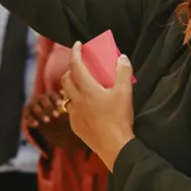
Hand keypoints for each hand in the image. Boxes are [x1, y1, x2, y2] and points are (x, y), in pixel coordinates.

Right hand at [23, 91, 84, 150]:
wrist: (52, 125)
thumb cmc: (64, 116)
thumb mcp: (69, 111)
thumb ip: (74, 105)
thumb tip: (90, 102)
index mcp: (52, 97)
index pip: (53, 95)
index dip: (56, 99)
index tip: (61, 105)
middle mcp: (42, 100)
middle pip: (43, 99)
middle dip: (49, 106)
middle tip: (56, 115)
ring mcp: (34, 107)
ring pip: (34, 107)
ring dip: (41, 113)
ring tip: (47, 120)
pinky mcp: (28, 116)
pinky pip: (27, 116)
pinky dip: (31, 120)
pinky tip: (36, 125)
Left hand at [61, 42, 134, 169]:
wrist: (114, 146)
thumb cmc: (119, 118)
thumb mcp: (125, 92)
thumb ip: (124, 72)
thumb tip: (122, 58)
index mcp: (87, 89)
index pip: (75, 65)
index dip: (75, 52)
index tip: (77, 45)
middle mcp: (76, 100)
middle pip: (66, 79)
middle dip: (71, 69)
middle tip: (81, 66)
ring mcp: (74, 114)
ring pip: (66, 95)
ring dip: (71, 86)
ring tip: (82, 85)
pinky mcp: (75, 126)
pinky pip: (70, 109)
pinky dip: (75, 102)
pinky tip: (85, 106)